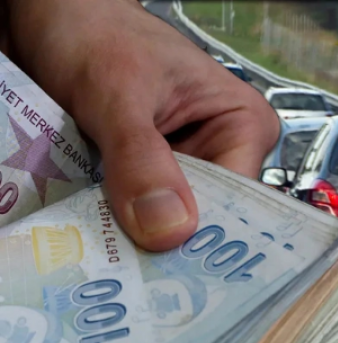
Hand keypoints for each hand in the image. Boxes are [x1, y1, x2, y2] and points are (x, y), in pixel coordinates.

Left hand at [0, 0, 279, 250]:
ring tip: (112, 260)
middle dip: (170, 241)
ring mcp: (182, 168)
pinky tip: (98, 238)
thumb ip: (141, 157)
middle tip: (135, 275)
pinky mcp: (147, 177)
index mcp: (243, 124)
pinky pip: (139, 215)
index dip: (207, 233)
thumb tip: (170, 228)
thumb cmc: (95, 32)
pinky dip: (117, 226)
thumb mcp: (119, 92)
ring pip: (169, 222)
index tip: (174, 270)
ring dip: (137, 236)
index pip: (241, 198)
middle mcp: (221, 151)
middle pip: (206, 216)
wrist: (49, 18)